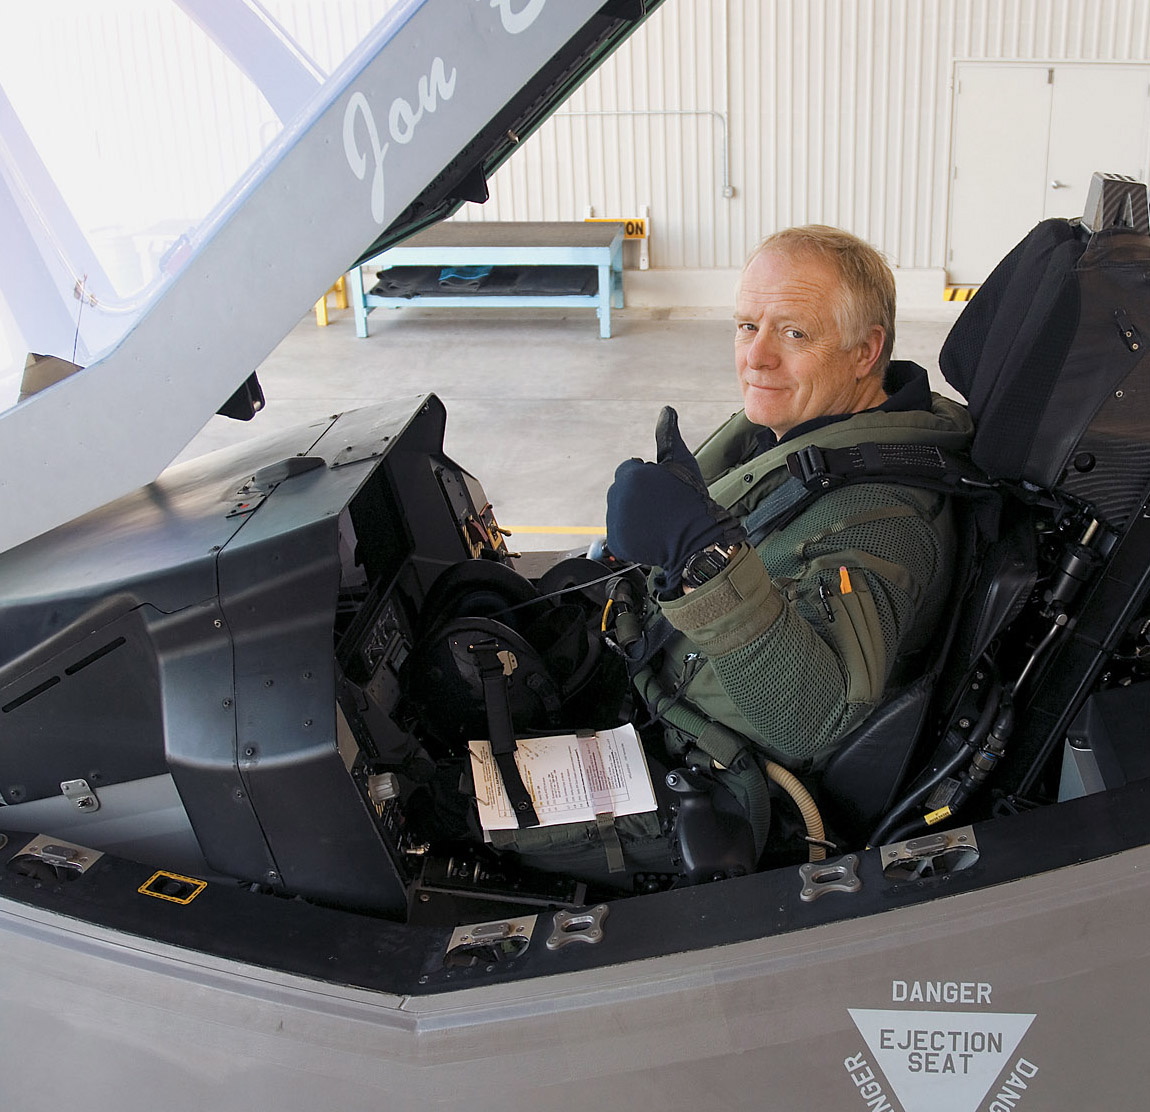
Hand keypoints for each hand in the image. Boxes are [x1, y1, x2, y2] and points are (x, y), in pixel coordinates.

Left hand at [606, 407, 745, 576]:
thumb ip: (667, 436)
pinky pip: (619, 532)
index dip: (648, 477)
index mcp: (630, 475)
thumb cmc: (691, 499)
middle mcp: (616, 497)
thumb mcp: (681, 463)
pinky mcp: (616, 542)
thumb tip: (666, 409)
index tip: (664, 490)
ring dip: (635, 514)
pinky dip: (631, 534)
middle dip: (638, 495)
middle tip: (662, 506)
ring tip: (657, 521)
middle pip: (622, 490)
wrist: (697, 541)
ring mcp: (614, 521)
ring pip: (620, 511)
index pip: (629, 469)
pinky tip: (651, 534)